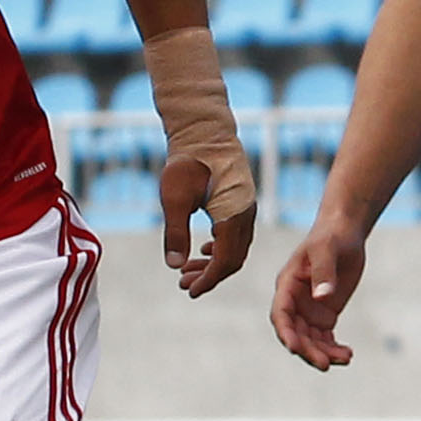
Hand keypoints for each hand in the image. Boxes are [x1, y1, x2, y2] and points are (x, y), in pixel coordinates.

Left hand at [158, 136, 254, 297]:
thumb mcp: (174, 198)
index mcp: (233, 215)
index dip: (208, 279)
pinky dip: (220, 248)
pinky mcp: (241, 201)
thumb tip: (174, 266)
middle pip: (233, 258)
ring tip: (188, 271)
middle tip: (184, 285)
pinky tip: (203, 249)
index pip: (225, 260)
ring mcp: (246, 207)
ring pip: (236, 247)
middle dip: (210, 275)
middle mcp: (246, 214)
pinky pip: (236, 234)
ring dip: (213, 262)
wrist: (204, 130)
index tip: (189, 291)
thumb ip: (175, 233)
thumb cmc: (187, 161)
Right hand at [271, 209, 364, 372]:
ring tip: (345, 358)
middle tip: (325, 364)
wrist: (345, 234)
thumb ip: (324, 272)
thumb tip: (322, 297)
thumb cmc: (331, 237)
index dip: (286, 333)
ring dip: (323, 353)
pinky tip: (347, 354)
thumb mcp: (327, 249)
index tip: (295, 348)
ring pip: (310, 340)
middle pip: (295, 333)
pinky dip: (333, 349)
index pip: (280, 314)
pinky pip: (325, 338)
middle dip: (308, 350)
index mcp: (287, 285)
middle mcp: (294, 301)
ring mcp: (308, 310)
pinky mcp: (324, 314)